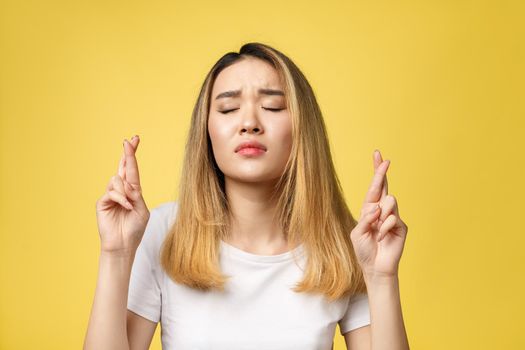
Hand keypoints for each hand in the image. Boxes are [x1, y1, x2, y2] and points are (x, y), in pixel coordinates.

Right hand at [95, 135, 149, 255]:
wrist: (123, 245)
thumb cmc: (134, 229)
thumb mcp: (142, 210)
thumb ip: (136, 195)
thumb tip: (127, 184)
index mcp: (132, 191)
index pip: (132, 169)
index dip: (132, 154)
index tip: (135, 139)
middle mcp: (121, 190)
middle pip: (123, 167)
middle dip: (128, 153)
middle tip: (130, 140)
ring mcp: (111, 195)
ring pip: (117, 180)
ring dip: (126, 191)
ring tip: (130, 204)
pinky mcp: (102, 202)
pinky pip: (112, 192)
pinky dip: (121, 199)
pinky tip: (125, 207)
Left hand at [350, 150, 407, 279]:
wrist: (375, 267)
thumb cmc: (364, 250)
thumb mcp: (358, 232)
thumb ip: (366, 218)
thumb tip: (378, 207)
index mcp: (369, 209)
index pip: (374, 187)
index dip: (377, 171)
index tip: (378, 155)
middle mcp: (381, 210)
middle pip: (384, 186)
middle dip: (382, 172)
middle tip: (385, 160)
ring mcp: (393, 217)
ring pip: (389, 202)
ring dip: (380, 216)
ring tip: (377, 230)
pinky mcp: (401, 226)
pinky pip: (392, 219)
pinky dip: (384, 229)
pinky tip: (382, 239)